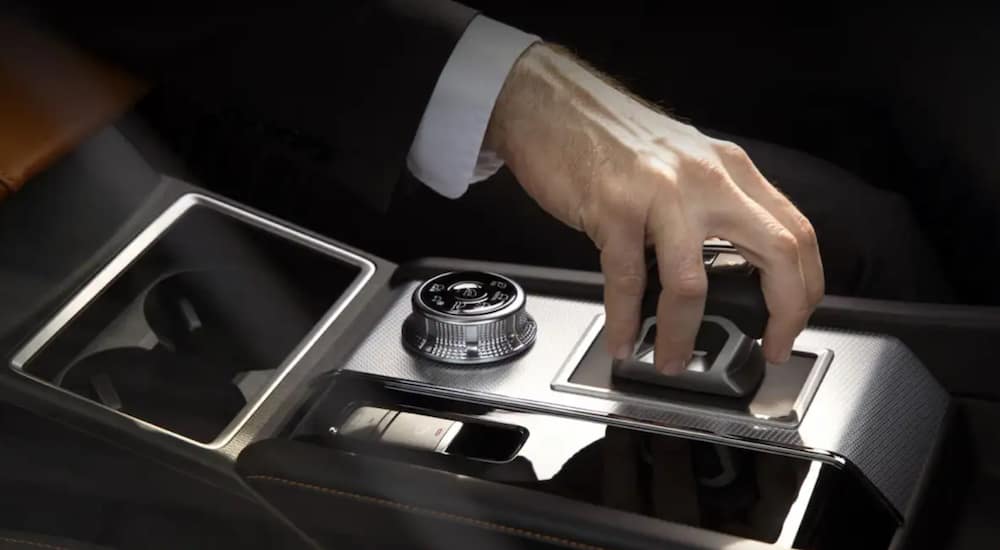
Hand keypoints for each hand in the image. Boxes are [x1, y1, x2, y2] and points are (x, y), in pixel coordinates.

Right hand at [483, 43, 823, 372]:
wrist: (550, 102)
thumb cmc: (609, 136)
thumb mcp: (681, 162)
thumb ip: (711, 204)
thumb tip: (726, 266)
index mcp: (729, 170)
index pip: (796, 232)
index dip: (804, 287)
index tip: (790, 322)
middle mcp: (706, 179)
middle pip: (777, 251)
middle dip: (784, 312)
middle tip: (770, 347)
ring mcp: (661, 194)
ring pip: (693, 281)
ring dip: (684, 333)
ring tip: (673, 359)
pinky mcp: (613, 209)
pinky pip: (626, 280)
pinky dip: (624, 321)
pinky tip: (622, 338)